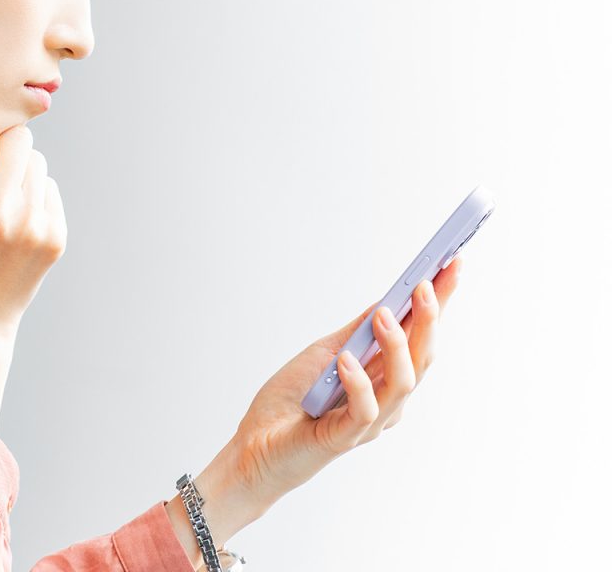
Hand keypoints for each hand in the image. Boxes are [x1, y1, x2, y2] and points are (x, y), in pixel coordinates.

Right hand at [0, 120, 66, 431]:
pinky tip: (15, 221)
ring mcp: (33, 227)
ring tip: (0, 200)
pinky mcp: (55, 238)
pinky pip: (49, 188)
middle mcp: (0, 214)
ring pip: (37, 162)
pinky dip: (34, 196)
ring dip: (19, 171)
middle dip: (2, 147)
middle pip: (19, 140)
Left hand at [230, 255, 461, 511]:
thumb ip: (357, 332)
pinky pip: (365, 409)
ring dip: (397, 345)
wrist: (255, 445)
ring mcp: (369, 420)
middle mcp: (386, 398)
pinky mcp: (345, 437)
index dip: (439, 301)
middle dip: (429, 317)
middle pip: (421, 356)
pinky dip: (359, 382)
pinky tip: (346, 360)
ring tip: (383, 315)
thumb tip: (388, 300)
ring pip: (403, 382)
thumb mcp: (325, 353)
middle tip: (425, 284)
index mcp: (383, 376)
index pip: (419, 335)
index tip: (453, 262)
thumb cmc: (291, 402)